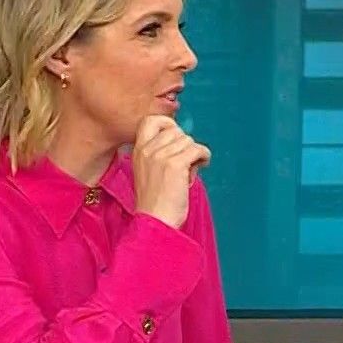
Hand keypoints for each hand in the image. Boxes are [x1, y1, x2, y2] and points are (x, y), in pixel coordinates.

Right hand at [131, 114, 210, 228]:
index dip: (167, 124)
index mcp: (138, 150)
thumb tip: (183, 141)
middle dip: (185, 145)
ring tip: (189, 171)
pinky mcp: (175, 164)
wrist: (154, 222)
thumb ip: (158, 154)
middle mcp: (147, 150)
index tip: (177, 138)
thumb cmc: (155, 203)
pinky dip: (204, 156)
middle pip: (176, 131)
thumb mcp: (148, 172)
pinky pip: (198, 149)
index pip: (151, 120)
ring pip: (188, 140)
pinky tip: (202, 165)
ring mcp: (160, 156)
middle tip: (185, 163)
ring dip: (194, 154)